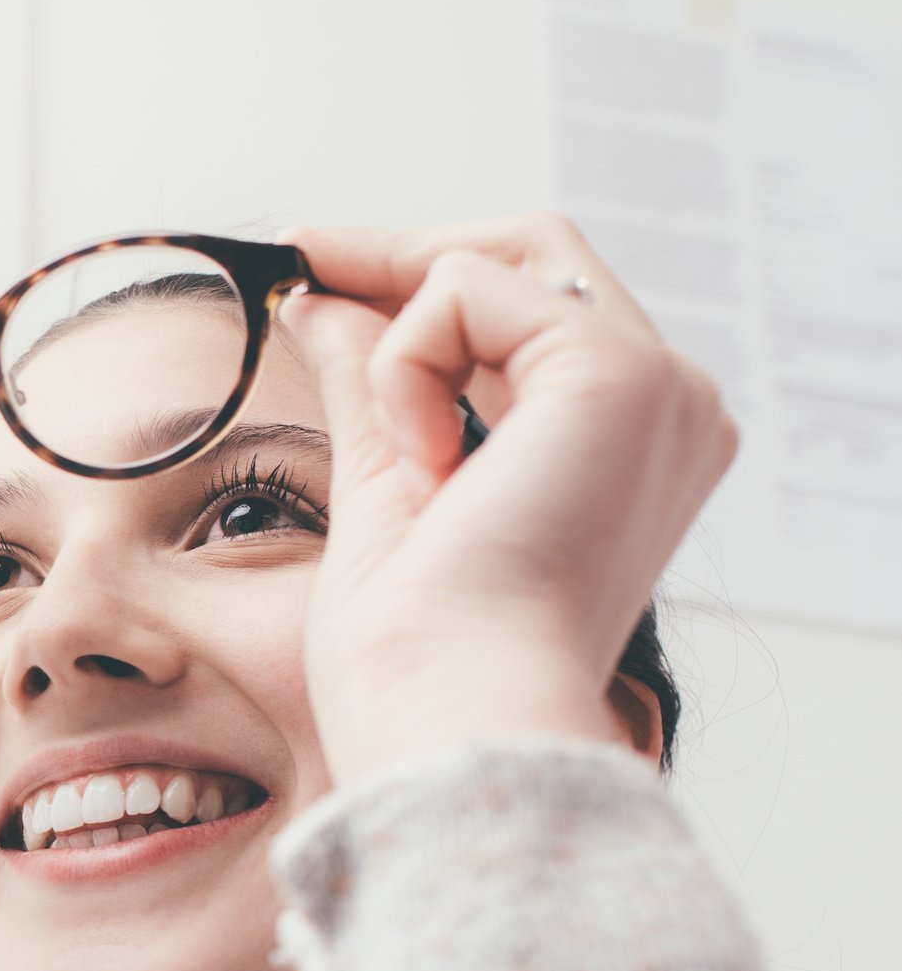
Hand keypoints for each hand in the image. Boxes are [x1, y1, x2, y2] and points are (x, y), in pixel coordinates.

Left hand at [275, 215, 737, 786]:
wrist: (452, 715)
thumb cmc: (420, 654)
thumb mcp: (387, 486)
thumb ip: (374, 386)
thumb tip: (324, 300)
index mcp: (628, 447)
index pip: (534, 309)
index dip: (423, 278)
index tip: (313, 263)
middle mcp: (668, 409)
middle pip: (535, 255)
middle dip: (406, 255)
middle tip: (301, 259)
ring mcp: (657, 387)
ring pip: (497, 262)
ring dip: (404, 345)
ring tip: (405, 464)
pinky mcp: (618, 376)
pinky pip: (468, 292)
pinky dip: (409, 367)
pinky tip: (426, 467)